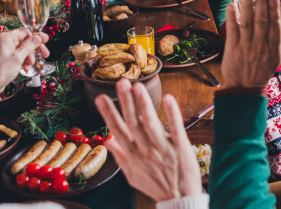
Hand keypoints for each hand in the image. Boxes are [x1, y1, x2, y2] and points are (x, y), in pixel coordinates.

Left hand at [0, 28, 48, 91]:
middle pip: (25, 40)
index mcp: (7, 37)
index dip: (36, 36)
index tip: (45, 40)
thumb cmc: (1, 70)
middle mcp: (6, 41)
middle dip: (35, 48)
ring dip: (29, 56)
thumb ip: (29, 46)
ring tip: (30, 64)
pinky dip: (24, 60)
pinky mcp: (6, 57)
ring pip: (23, 49)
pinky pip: (19, 55)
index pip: (25, 31)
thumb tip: (37, 38)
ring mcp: (6, 49)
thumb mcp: (18, 57)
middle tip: (45, 54)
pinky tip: (26, 68)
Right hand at [95, 80, 201, 201]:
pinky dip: (172, 114)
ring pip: (151, 124)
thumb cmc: (155, 185)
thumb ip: (119, 156)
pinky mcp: (180, 148)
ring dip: (144, 105)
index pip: (117, 130)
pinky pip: (176, 129)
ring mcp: (163, 148)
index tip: (100, 97)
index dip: (108, 114)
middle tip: (121, 83)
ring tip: (138, 87)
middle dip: (126, 102)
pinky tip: (168, 99)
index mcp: (132, 154)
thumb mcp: (132, 175)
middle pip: (133, 123)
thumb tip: (107, 140)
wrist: (179, 200)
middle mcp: (145, 150)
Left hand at [222, 0, 280, 88]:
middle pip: (262, 19)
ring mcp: (246, 46)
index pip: (274, 23)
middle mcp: (260, 45)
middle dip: (261, 0)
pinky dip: (232, 17)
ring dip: (247, 5)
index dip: (273, 7)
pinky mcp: (232, 49)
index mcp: (273, 46)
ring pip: (247, 22)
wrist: (246, 89)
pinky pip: (232, 30)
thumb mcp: (278, 55)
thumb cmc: (262, 70)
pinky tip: (231, 5)